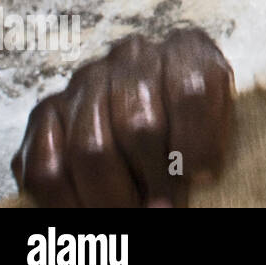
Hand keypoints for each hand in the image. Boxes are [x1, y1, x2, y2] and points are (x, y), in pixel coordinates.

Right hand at [10, 29, 234, 206]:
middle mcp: (132, 56)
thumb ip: (210, 138)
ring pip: (91, 149)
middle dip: (153, 180)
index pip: (190, 91)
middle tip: (162, 209)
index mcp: (184, 49)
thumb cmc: (191, 120)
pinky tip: (89, 215)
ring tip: (130, 215)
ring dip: (112, 197)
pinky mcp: (47, 110)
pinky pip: (46, 167)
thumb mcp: (219, 117)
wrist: (148, 108)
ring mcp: (86, 81)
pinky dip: (68, 202)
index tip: (201, 178)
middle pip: (139, 124)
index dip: (197, 143)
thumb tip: (196, 176)